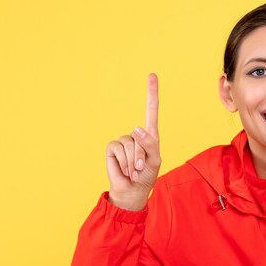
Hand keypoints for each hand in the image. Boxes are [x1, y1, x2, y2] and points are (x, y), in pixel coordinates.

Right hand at [105, 73, 161, 209]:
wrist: (132, 190)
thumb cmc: (146, 175)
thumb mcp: (154, 160)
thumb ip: (149, 143)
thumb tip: (136, 127)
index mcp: (150, 135)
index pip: (151, 110)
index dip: (151, 93)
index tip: (152, 75)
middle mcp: (136, 135)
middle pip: (141, 136)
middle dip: (143, 155)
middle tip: (142, 168)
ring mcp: (123, 140)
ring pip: (130, 144)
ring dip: (134, 161)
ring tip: (134, 170)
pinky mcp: (112, 147)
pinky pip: (119, 149)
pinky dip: (124, 162)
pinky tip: (125, 169)